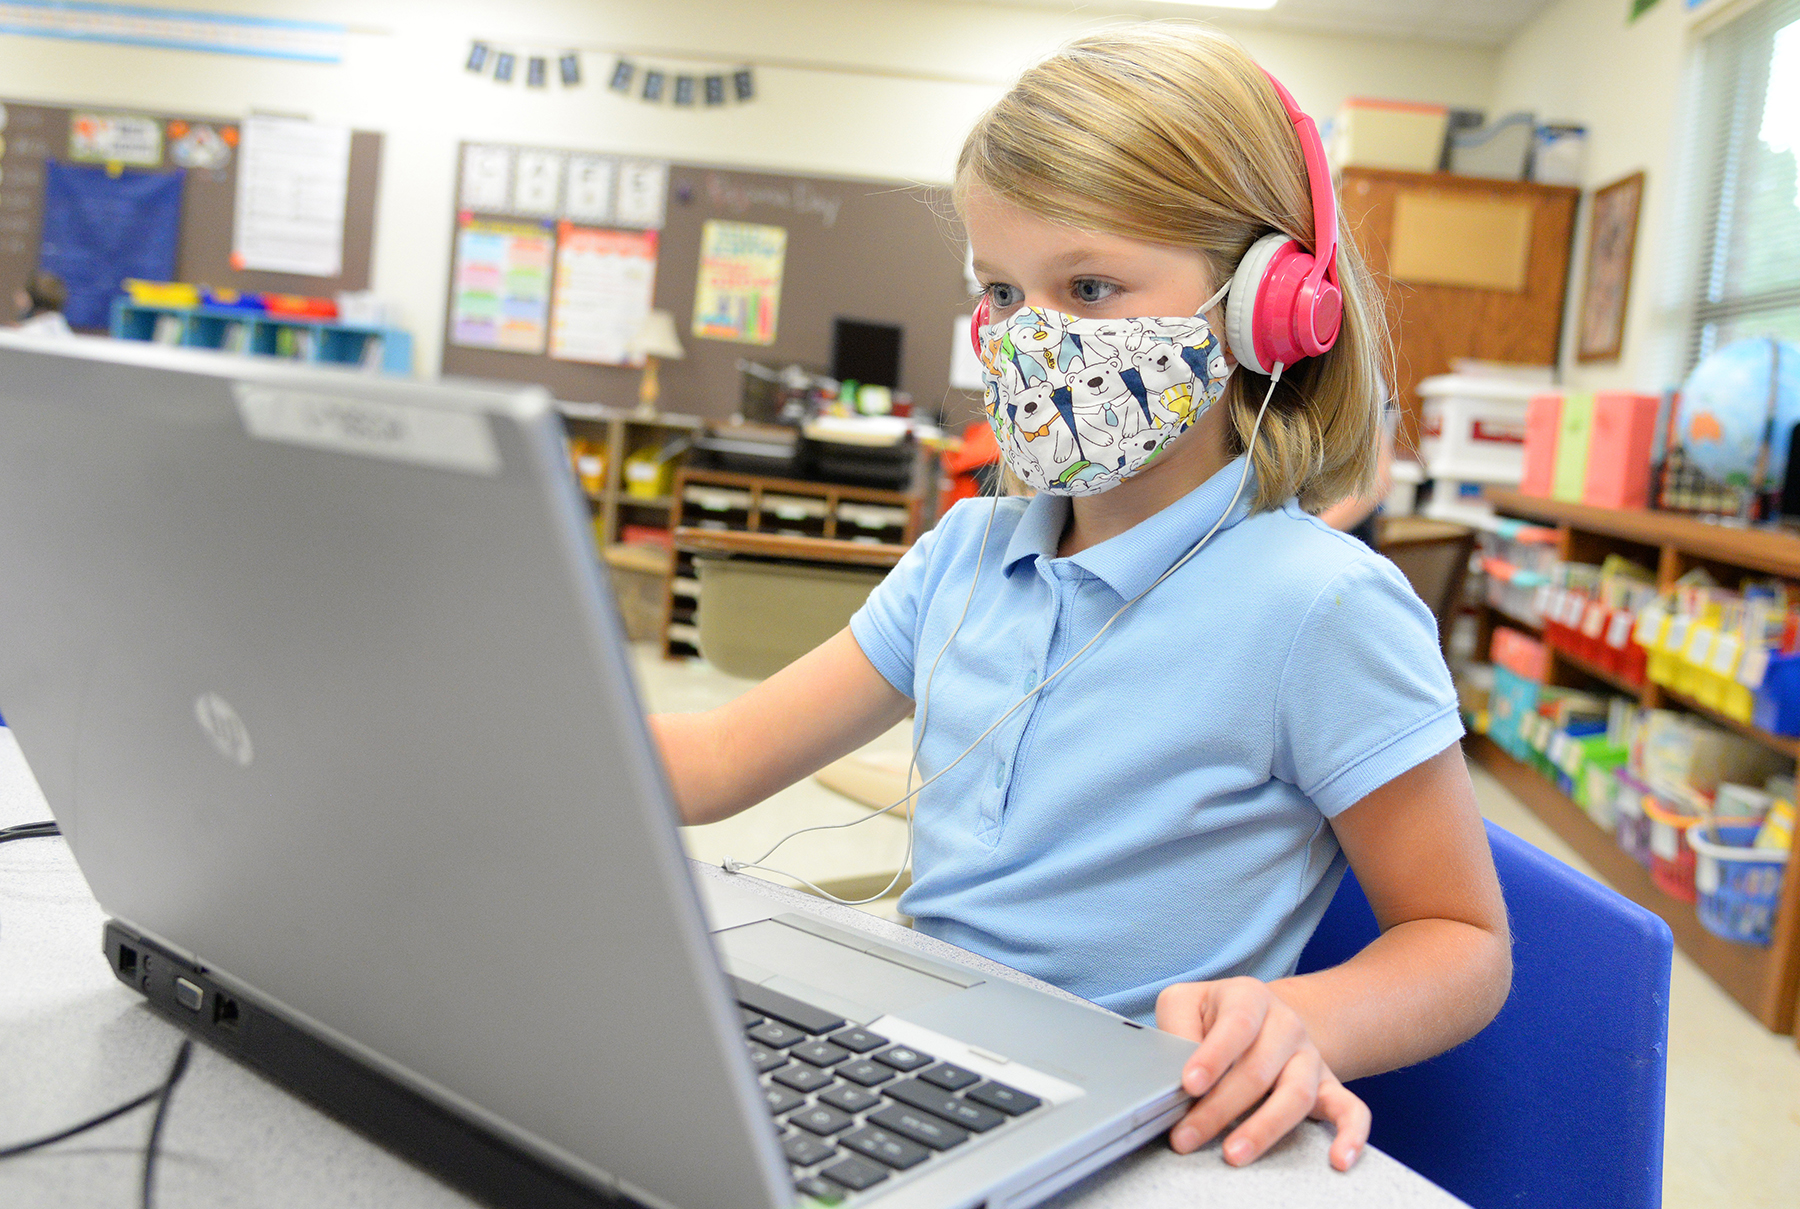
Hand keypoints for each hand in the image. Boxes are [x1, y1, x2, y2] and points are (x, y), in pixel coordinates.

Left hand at [1154, 977, 1368, 1170]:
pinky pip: (1351, 1109)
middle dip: (1219, 1108)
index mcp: (1249, 997)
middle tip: (1186, 1136)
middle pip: (1259, 1070)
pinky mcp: (1328, 1086)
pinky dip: (1350, 1135)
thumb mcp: (1185, 1004)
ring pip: (1297, 1094)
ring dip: (1264, 1128)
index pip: (1237, 1025)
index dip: (1214, 1056)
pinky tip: (1338, 1160)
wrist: (1262, 1018)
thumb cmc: (1213, 1015)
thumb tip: (1175, 1068)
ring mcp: (1310, 1056)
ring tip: (1233, 1154)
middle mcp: (1286, 1024)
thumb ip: (1177, 1028)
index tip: (1189, 1084)